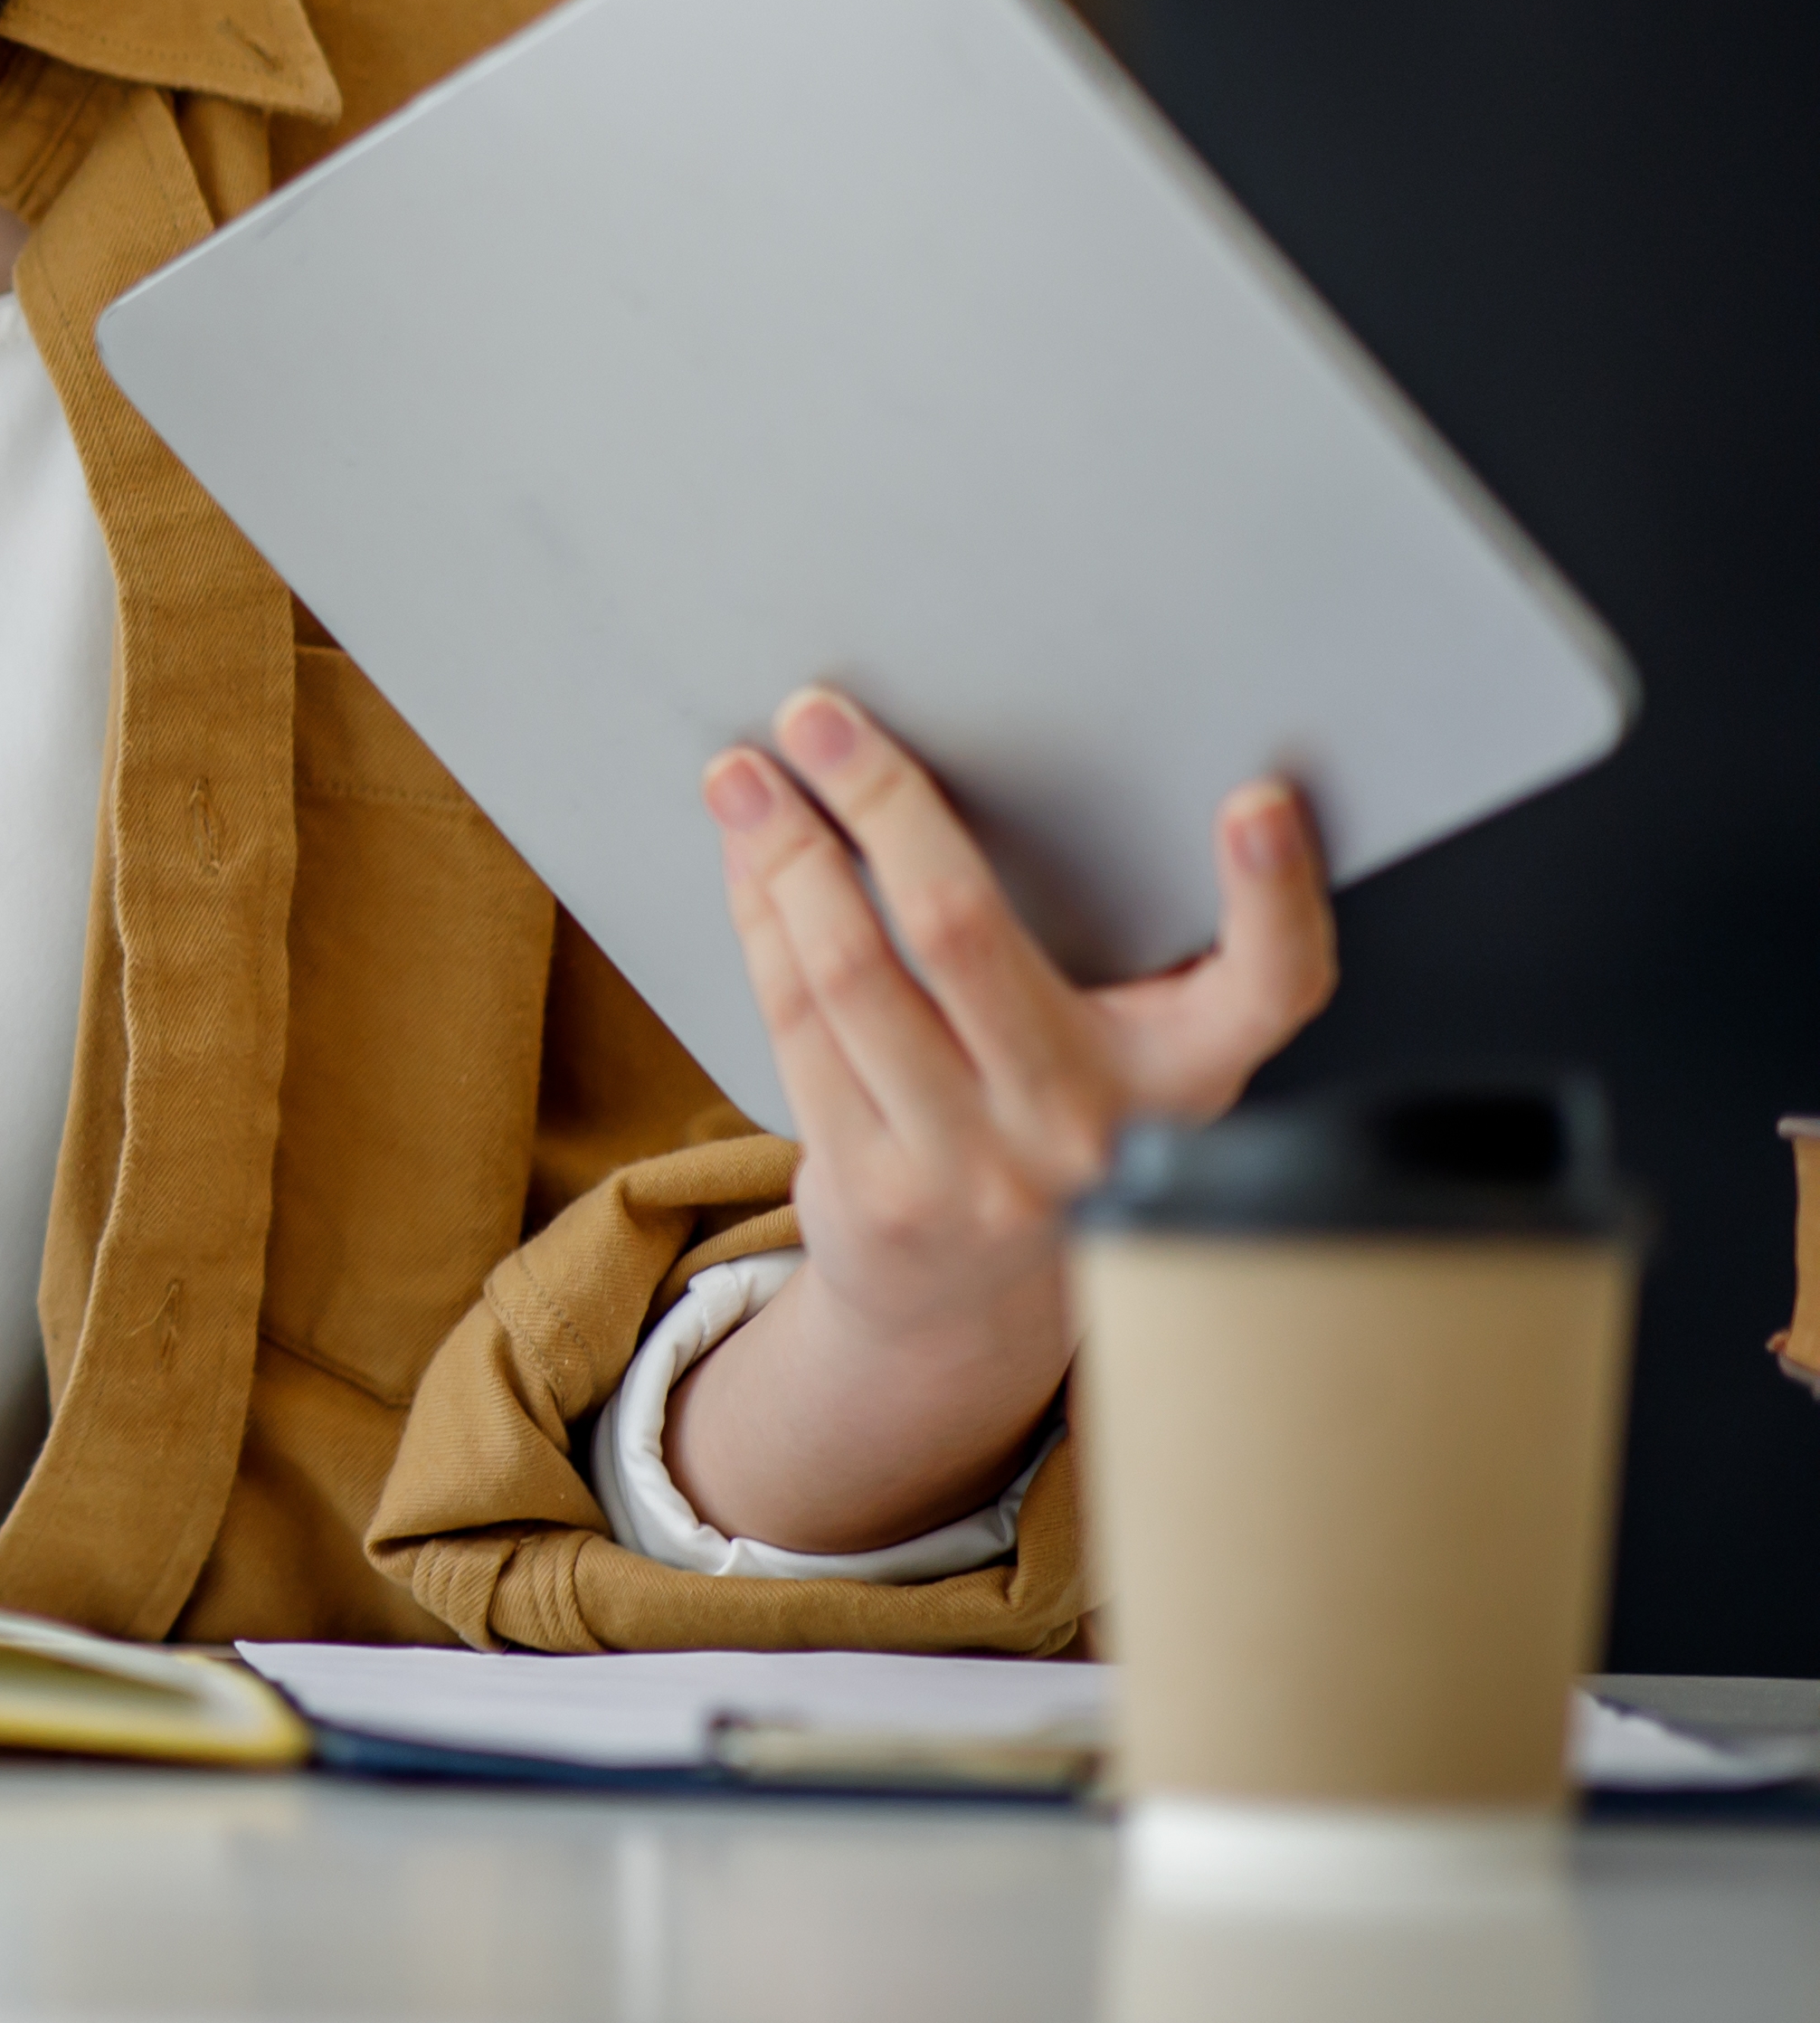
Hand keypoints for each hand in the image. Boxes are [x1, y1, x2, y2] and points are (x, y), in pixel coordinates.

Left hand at [664, 688, 1335, 1553]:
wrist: (969, 1307)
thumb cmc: (1055, 1127)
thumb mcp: (1131, 1054)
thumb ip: (1118, 952)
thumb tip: (982, 776)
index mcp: (1184, 1076)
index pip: (1272, 990)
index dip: (1278, 897)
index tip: (1257, 798)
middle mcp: (1087, 1128)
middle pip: (965, 932)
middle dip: (882, 804)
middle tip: (821, 716)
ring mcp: (973, 1168)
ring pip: (850, 974)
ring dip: (784, 856)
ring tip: (744, 776)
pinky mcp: (871, 1187)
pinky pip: (794, 1022)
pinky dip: (761, 922)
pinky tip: (745, 860)